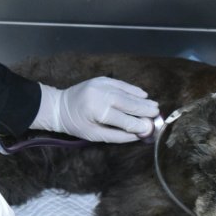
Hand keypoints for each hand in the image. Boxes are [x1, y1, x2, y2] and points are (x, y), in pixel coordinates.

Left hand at [31, 77, 159, 142]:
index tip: (150, 128)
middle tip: (157, 114)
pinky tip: (143, 95)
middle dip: (144, 110)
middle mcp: (101, 94)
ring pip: (127, 93)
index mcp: (97, 110)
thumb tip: (137, 135)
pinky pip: (121, 84)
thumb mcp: (93, 135)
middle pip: (128, 103)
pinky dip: (133, 90)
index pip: (123, 119)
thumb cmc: (75, 124)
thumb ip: (116, 135)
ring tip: (154, 106)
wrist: (58, 105)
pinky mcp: (102, 79)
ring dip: (141, 100)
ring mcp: (101, 84)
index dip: (138, 124)